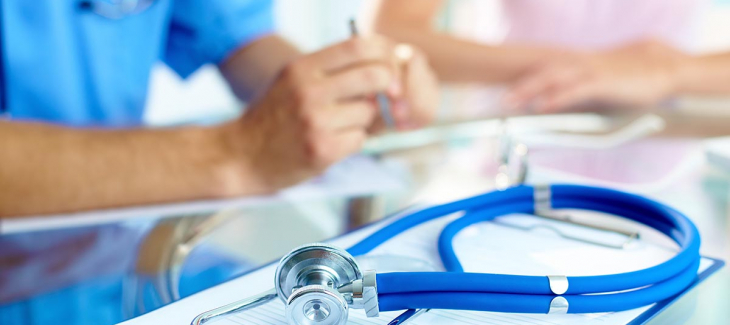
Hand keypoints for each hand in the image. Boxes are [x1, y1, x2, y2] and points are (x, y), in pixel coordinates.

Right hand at [222, 36, 430, 192]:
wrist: (241, 156)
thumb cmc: (272, 117)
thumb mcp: (292, 81)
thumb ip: (328, 69)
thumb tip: (379, 64)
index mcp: (302, 68)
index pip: (358, 47)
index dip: (382, 53)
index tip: (388, 65)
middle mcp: (309, 91)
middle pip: (374, 77)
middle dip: (386, 86)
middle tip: (381, 95)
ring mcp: (316, 121)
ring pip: (368, 112)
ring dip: (362, 120)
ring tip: (339, 125)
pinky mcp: (322, 150)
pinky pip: (359, 139)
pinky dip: (352, 142)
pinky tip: (331, 142)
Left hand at [504, 40, 688, 112]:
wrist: (664, 69)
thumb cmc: (633, 78)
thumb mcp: (601, 85)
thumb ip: (580, 92)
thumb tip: (560, 106)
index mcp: (579, 64)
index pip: (545, 68)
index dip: (523, 78)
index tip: (503, 89)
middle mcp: (581, 64)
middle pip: (543, 72)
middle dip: (519, 85)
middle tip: (501, 99)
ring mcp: (592, 72)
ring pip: (554, 78)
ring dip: (530, 90)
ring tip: (512, 102)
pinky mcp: (605, 82)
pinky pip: (576, 90)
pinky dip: (558, 97)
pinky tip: (544, 106)